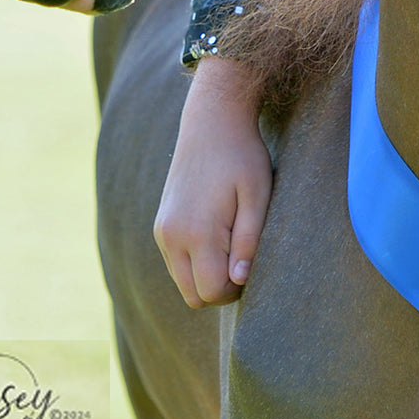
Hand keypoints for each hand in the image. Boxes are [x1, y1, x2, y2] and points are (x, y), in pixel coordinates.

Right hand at [154, 57, 271, 307]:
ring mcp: (162, 232)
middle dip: (220, 287)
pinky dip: (196, 261)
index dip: (237, 287)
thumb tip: (239, 279)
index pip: (211, 290)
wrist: (211, 123)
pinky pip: (176, 263)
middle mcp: (172, 236)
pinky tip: (218, 233)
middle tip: (245, 257)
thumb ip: (249, 239)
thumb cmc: (242, 157)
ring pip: (182, 281)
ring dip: (207, 275)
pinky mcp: (161, 225)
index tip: (254, 262)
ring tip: (233, 241)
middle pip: (193, 295)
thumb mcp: (258, 194)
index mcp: (197, 231)